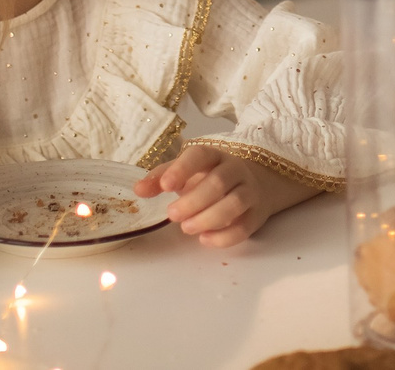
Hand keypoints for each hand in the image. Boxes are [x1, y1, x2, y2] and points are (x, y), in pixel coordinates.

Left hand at [137, 145, 318, 247]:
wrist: (256, 185)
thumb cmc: (211, 178)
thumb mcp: (186, 172)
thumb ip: (161, 178)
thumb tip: (138, 189)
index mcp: (214, 156)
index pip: (200, 155)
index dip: (183, 169)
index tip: (165, 186)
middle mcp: (235, 170)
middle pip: (218, 182)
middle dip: (193, 200)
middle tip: (172, 214)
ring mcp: (249, 192)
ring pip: (234, 203)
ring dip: (209, 217)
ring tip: (186, 228)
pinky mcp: (257, 215)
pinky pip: (244, 227)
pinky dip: (224, 237)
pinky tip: (204, 239)